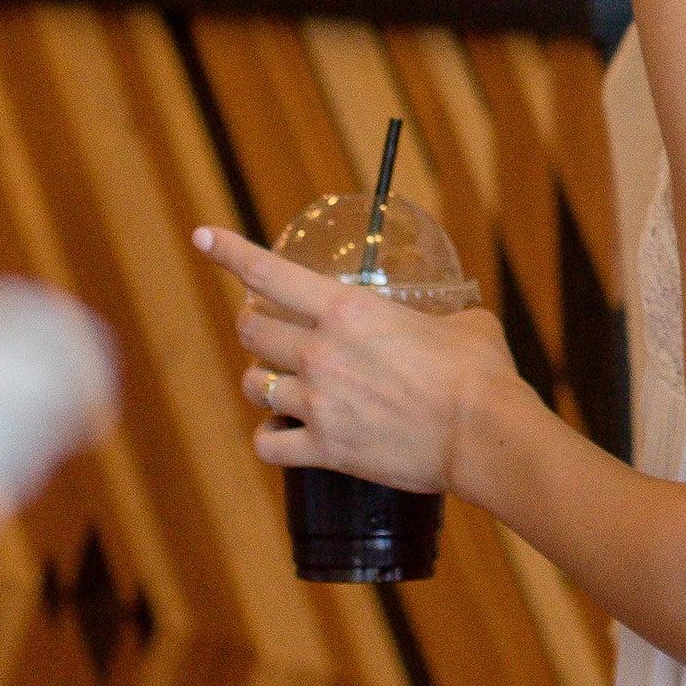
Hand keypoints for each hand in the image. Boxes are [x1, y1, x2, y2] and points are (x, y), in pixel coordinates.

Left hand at [197, 229, 519, 496]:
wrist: (483, 435)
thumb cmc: (480, 373)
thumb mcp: (462, 323)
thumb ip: (440, 318)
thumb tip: (451, 321)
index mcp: (348, 311)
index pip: (268, 273)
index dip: (228, 252)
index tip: (202, 236)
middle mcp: (321, 353)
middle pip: (250, 330)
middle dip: (253, 325)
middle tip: (268, 329)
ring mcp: (318, 403)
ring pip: (254, 385)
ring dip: (261, 381)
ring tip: (278, 384)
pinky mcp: (326, 449)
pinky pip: (268, 445)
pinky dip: (271, 438)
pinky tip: (282, 434)